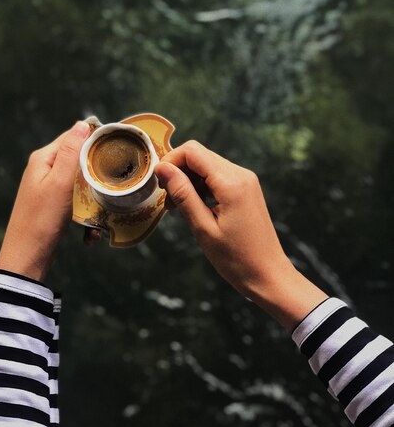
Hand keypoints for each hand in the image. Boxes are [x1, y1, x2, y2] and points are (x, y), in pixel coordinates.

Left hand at [0, 121, 100, 281]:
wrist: (27, 258)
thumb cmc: (42, 219)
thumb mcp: (59, 182)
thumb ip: (71, 152)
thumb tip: (82, 123)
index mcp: (43, 159)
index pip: (73, 137)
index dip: (95, 140)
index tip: (117, 150)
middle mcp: (44, 169)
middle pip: (79, 160)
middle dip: (96, 174)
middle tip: (113, 184)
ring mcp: (48, 188)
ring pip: (81, 183)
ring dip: (93, 198)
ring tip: (102, 213)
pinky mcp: (54, 206)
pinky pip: (77, 203)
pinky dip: (86, 215)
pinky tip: (91, 232)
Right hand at [154, 141, 327, 329]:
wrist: (268, 275)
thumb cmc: (237, 259)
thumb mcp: (202, 227)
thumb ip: (183, 194)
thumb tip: (163, 168)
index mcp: (231, 182)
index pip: (193, 151)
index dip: (171, 161)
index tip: (158, 183)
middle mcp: (241, 174)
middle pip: (199, 155)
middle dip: (178, 172)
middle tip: (167, 199)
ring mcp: (245, 180)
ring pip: (206, 165)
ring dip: (188, 180)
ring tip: (177, 207)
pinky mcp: (245, 189)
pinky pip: (217, 177)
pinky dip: (201, 186)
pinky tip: (192, 206)